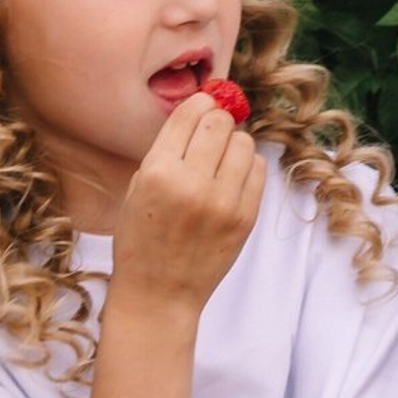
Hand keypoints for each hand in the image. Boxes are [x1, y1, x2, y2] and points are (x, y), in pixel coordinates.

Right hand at [111, 94, 263, 316]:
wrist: (159, 293)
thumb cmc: (141, 238)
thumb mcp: (139, 187)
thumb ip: (168, 149)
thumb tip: (203, 109)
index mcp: (158, 173)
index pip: (190, 115)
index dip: (199, 104)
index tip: (202, 104)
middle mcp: (192, 184)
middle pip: (221, 122)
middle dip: (216, 121)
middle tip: (211, 133)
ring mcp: (223, 203)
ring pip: (244, 143)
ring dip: (233, 144)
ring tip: (219, 161)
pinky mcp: (246, 218)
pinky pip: (258, 170)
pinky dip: (247, 167)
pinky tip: (231, 180)